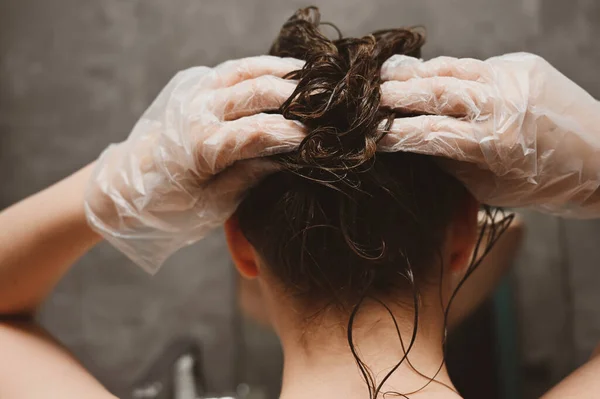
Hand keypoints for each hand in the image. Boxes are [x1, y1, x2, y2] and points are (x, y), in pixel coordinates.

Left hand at [85, 56, 306, 272]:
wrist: (122, 187)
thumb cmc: (166, 207)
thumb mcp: (210, 206)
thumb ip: (248, 178)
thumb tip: (285, 158)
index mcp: (200, 146)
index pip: (259, 132)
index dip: (294, 134)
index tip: (321, 140)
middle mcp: (198, 111)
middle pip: (259, 92)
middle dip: (298, 100)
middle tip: (327, 110)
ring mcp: (194, 94)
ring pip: (248, 72)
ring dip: (284, 74)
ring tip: (315, 83)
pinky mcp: (193, 87)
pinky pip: (234, 69)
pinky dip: (262, 66)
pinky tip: (284, 72)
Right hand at [378, 53, 599, 216]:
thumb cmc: (544, 184)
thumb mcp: (490, 187)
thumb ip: (451, 162)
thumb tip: (415, 142)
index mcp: (493, 144)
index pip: (427, 133)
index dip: (392, 134)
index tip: (368, 135)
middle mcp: (500, 104)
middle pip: (433, 92)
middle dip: (393, 95)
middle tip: (366, 98)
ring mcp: (511, 77)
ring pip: (449, 68)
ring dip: (413, 72)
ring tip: (385, 76)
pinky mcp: (520, 64)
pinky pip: (472, 64)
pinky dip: (444, 69)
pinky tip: (424, 74)